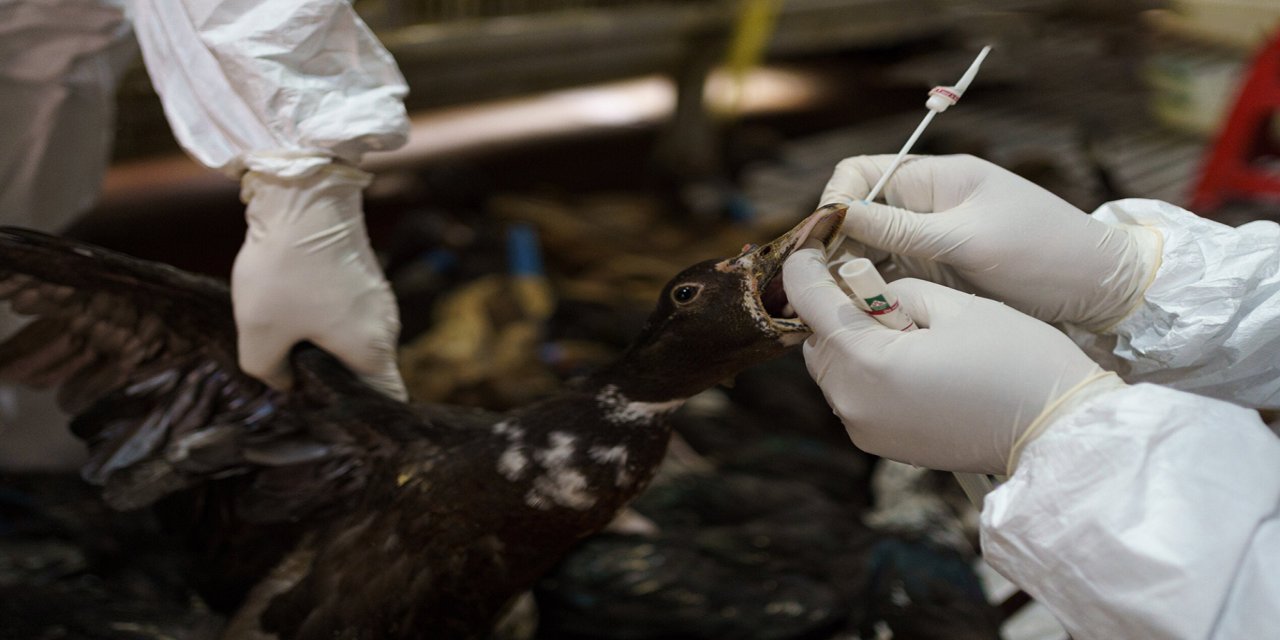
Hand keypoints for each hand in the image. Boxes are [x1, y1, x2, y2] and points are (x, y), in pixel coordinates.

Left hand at [232, 164, 406, 400]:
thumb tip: (283, 381)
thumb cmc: (284, 270)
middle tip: (292, 390)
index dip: (362, 421)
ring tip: (284, 350)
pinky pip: (349, 319)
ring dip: (325, 352)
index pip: (386, 403)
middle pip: (367, 376)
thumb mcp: (259, 332)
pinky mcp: (364, 280)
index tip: (331, 425)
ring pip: (355, 344)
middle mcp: (386, 328)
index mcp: (371, 351)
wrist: (303, 196)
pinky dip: (325, 326)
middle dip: (334, 387)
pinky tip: (290, 316)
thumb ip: (268, 373)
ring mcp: (378, 301)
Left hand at [782, 245, 1118, 473]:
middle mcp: (855, 403)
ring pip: (833, 370)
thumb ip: (896, 290)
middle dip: (836, 311)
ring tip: (904, 328)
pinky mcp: (882, 444)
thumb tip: (869, 292)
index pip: (811, 305)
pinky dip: (867, 372)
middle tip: (875, 289)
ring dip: (852, 342)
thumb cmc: (1016, 360)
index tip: (808, 248)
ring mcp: (866, 429)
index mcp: (869, 363)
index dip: (805, 269)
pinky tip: (910, 358)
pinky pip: (855, 396)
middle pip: (818, 341)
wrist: (1057, 430)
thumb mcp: (954, 304)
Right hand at [821, 154, 1160, 330]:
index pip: (861, 173)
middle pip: (859, 214)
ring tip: (836, 301)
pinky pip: (892, 276)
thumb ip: (902, 229)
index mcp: (937, 178)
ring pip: (870, 249)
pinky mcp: (940, 274)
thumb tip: (838, 215)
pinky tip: (863, 312)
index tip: (826, 239)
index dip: (835, 201)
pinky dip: (874, 291)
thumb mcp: (968, 240)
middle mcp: (928, 206)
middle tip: (821, 282)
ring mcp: (933, 241)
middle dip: (835, 243)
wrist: (1100, 291)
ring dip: (852, 271)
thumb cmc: (1043, 253)